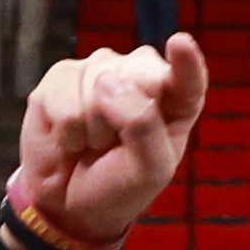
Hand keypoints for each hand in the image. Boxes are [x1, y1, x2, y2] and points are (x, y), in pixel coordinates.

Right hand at [5, 36, 209, 249]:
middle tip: (116, 144)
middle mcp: (139, 76)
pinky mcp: (62, 77)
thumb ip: (144, 126)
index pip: (187, 77)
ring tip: (93, 144)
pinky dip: (67, 129)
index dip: (185, 61)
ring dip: (93, 130)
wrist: (69, 205)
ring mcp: (98, 71)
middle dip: (125, 115)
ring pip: (97, 85)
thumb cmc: (118, 186)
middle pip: (137, 73)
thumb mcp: (147, 170)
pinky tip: (70, 139)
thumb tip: (108, 81)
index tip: (179, 44)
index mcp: (174, 100)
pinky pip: (64, 96)